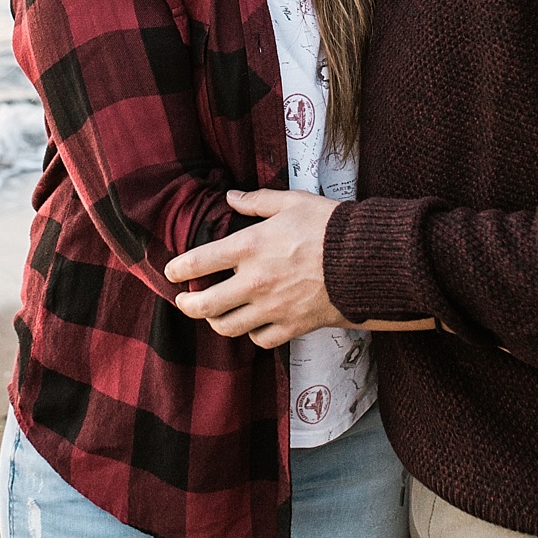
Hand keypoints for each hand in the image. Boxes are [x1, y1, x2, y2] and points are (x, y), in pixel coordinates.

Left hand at [163, 189, 347, 347]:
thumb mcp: (291, 202)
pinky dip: (252, 334)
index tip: (172, 272)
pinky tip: (252, 325)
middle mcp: (254, 282)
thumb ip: (257, 202)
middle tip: (183, 300)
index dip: (178, 269)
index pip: (199, 262)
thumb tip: (230, 198)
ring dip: (215, 322)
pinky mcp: (291, 326)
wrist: (366, 260)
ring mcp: (272, 308)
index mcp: (249, 247)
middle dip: (187, 304)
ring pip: (228, 327)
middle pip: (205, 304)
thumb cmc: (329, 226)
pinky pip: (260, 340)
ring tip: (213, 315)